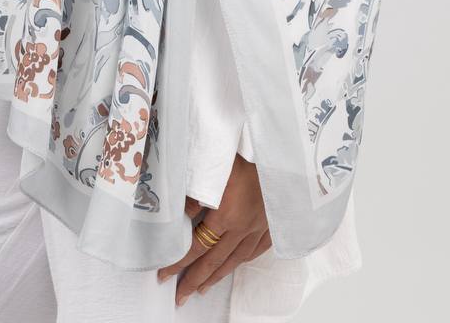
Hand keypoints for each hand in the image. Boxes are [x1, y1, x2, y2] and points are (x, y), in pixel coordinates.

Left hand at [156, 154, 271, 307]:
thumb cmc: (248, 154)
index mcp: (226, 215)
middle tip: (181, 296)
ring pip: (235, 259)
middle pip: (214, 260)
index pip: (196, 246)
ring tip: (203, 288)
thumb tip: (179, 211)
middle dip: (195, 280)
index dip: (179, 262)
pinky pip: (257, 250)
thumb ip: (195, 190)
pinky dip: (244, 260)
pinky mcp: (273, 224)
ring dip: (217, 276)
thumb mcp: (216, 167)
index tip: (164, 275)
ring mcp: (260, 227)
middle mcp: (242, 227)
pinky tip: (236, 264)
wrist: (285, 154)